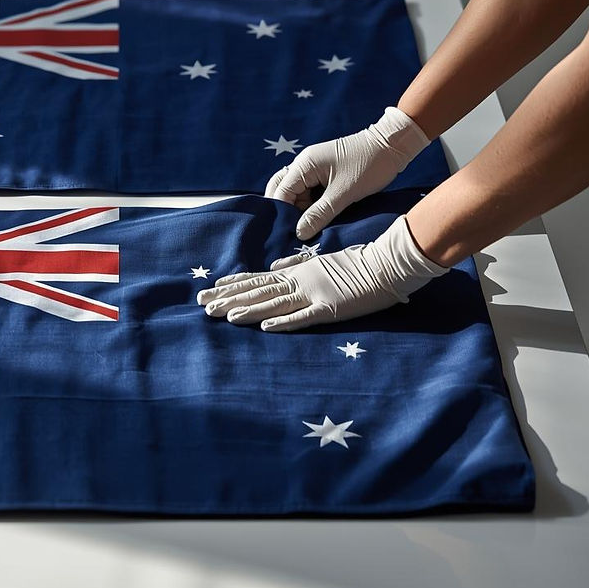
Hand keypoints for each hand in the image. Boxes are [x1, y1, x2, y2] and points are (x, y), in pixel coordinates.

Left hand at [196, 215, 449, 331]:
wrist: (386, 264)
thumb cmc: (356, 263)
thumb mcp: (321, 260)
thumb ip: (296, 265)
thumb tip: (273, 269)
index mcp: (297, 272)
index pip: (258, 279)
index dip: (234, 284)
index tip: (211, 288)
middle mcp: (299, 281)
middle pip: (258, 291)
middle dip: (229, 298)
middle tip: (202, 305)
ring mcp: (314, 295)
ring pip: (273, 303)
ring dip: (248, 310)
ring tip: (223, 316)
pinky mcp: (330, 309)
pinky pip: (303, 317)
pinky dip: (284, 322)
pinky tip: (264, 327)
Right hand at [265, 106, 430, 239]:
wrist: (393, 145)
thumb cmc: (369, 166)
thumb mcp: (344, 194)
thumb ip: (319, 214)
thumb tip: (299, 233)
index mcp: (304, 164)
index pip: (281, 192)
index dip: (282, 214)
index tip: (287, 234)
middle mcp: (304, 163)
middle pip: (282, 190)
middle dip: (286, 211)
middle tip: (292, 232)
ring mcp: (313, 167)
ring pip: (295, 191)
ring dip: (298, 209)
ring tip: (305, 228)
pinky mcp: (324, 171)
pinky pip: (308, 190)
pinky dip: (309, 204)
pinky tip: (315, 218)